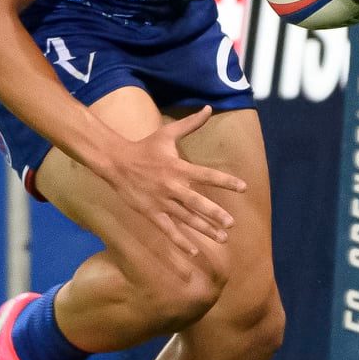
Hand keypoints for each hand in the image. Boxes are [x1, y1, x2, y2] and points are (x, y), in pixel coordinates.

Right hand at [103, 107, 245, 262]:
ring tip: (222, 237)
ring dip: (203, 229)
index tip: (243, 187)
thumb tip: (208, 108)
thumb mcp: (167, 133)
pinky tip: (194, 251)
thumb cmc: (145, 147)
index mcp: (178, 167)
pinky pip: (168, 229)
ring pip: (186, 218)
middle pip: (197, 202)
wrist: (116, 162)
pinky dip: (180, 241)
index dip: (225, 181)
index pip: (206, 175)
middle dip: (214, 213)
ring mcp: (161, 201)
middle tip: (231, 224)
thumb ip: (190, 124)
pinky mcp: (151, 212)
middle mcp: (172, 186)